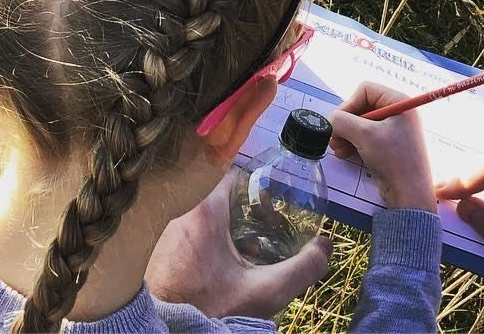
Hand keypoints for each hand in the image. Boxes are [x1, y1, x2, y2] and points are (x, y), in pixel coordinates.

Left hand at [147, 167, 330, 318]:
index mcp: (205, 209)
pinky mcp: (158, 245)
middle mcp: (181, 209)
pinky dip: (206, 237)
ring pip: (202, 211)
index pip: (233, 173)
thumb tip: (325, 246)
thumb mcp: (264, 293)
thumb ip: (301, 269)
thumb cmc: (212, 310)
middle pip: (217, 191)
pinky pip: (187, 227)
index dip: (255, 184)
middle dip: (243, 206)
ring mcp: (165, 226)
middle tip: (261, 227)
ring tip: (244, 247)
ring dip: (225, 223)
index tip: (269, 203)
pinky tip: (220, 264)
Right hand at [330, 83, 435, 211]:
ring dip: (347, 134)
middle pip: (362, 106)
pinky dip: (354, 142)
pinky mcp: (390, 145)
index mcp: (399, 102)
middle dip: (346, 123)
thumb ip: (342, 121)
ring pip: (362, 122)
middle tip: (334, 138)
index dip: (349, 104)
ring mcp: (395, 129)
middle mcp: (398, 112)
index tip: (339, 122)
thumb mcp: (364, 135)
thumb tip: (331, 119)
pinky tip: (345, 153)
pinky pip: (367, 136)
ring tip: (337, 149)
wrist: (410, 195)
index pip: (366, 90)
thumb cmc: (392, 159)